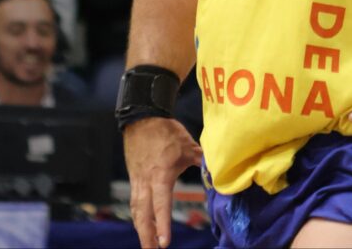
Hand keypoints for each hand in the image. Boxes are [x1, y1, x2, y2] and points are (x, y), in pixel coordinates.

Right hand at [125, 117, 202, 248]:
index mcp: (161, 175)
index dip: (162, 224)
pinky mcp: (134, 177)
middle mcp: (146, 181)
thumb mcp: (187, 145)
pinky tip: (141, 224)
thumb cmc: (166, 132)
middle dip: (147, 236)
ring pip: (137, 210)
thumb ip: (201, 160)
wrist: (142, 116)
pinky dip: (138, 216)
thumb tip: (217, 171)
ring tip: (146, 245)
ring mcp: (138, 180)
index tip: (164, 243)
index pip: (161, 204)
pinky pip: (134, 201)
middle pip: (143, 214)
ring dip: (141, 229)